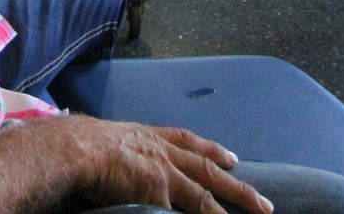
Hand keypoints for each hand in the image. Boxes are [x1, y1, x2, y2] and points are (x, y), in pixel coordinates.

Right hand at [80, 119, 270, 213]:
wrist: (78, 149)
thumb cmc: (83, 143)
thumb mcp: (112, 140)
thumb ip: (129, 151)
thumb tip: (132, 164)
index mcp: (151, 137)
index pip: (188, 142)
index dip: (212, 151)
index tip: (232, 158)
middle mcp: (163, 154)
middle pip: (209, 172)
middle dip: (239, 189)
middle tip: (264, 204)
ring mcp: (164, 176)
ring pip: (203, 198)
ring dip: (225, 213)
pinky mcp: (157, 195)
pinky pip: (177, 213)